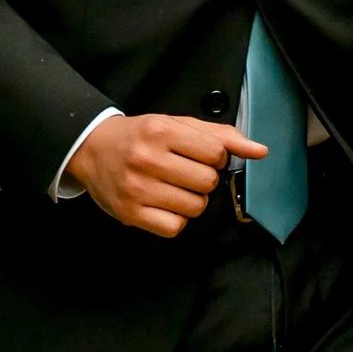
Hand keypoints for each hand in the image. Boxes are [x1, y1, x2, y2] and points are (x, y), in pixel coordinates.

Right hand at [67, 113, 265, 237]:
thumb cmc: (141, 136)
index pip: (215, 153)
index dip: (214, 157)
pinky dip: (176, 219)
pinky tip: (164, 204)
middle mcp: (147, 158)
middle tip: (184, 172)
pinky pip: (175, 227)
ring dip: (191, 200)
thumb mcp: (177, 124)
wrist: (92, 148)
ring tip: (173, 188)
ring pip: (195, 207)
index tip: (198, 155)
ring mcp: (137, 188)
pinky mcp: (130, 213)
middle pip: (207, 183)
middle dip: (203, 180)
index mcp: (161, 130)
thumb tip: (260, 151)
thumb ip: (221, 135)